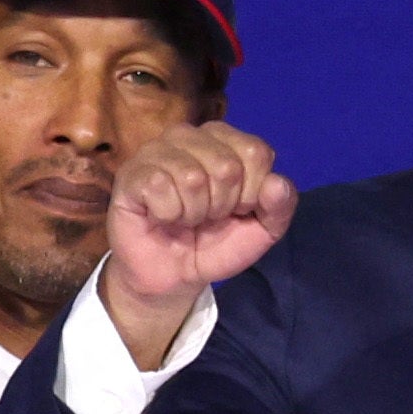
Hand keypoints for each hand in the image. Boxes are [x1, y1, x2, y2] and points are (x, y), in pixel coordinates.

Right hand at [97, 119, 296, 364]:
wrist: (173, 277)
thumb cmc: (214, 244)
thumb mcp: (261, 231)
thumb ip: (280, 207)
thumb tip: (276, 183)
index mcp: (225, 139)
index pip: (256, 152)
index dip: (251, 193)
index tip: (236, 209)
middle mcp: (190, 135)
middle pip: (226, 166)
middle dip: (221, 206)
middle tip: (206, 217)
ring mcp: (157, 150)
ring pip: (193, 177)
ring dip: (193, 213)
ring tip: (184, 218)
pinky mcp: (132, 173)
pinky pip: (161, 188)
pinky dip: (168, 215)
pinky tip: (161, 217)